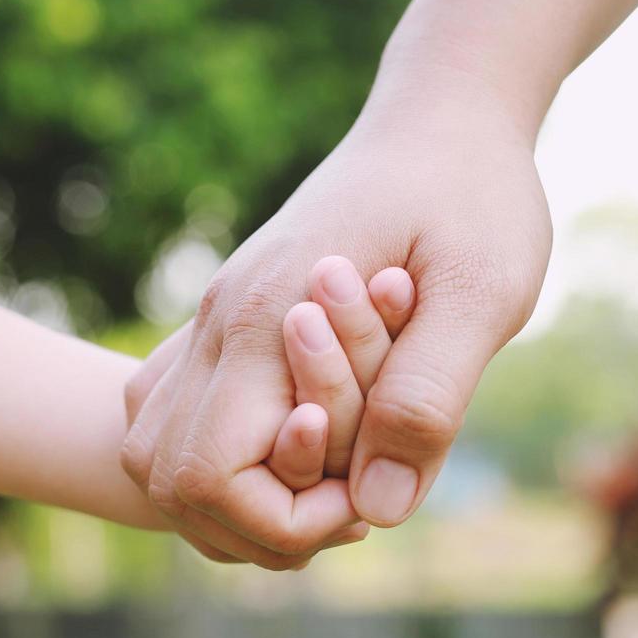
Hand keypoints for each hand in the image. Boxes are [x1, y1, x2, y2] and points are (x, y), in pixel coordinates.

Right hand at [121, 68, 551, 567]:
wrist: (441, 115)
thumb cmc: (473, 195)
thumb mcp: (482, 293)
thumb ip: (425, 398)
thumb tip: (376, 509)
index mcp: (269, 317)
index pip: (208, 476)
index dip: (283, 521)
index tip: (366, 498)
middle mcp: (222, 319)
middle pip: (165, 475)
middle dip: (256, 522)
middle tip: (353, 498)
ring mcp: (216, 313)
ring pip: (156, 446)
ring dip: (233, 496)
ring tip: (327, 483)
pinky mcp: (230, 311)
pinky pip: (175, 408)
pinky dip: (222, 456)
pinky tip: (298, 447)